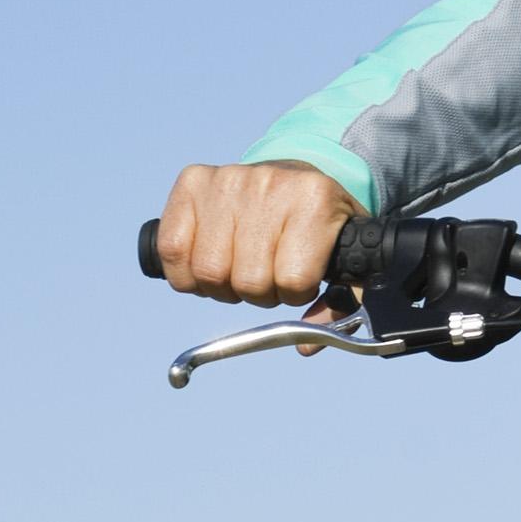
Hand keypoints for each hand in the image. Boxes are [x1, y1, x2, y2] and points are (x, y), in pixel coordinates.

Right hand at [157, 160, 358, 304]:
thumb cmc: (320, 222)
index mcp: (316, 200)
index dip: (294, 293)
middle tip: (267, 275)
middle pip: (248, 280)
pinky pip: (172, 251)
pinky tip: (207, 261)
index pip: (294, 280)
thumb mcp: (347, 255)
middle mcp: (271, 184)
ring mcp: (228, 180)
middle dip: (258, 292)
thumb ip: (343, 302)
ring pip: (208, 272)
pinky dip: (185, 272)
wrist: (297, 176)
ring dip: (221, 286)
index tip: (300, 279)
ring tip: (239, 267)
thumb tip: (306, 345)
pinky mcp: (192, 182)